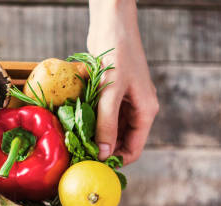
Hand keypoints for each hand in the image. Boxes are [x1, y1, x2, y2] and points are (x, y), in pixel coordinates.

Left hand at [87, 0, 158, 164]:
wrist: (112, 24)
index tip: (94, 166)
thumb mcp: (111, 92)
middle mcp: (137, 108)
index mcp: (146, 111)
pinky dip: (90, 120)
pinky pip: (101, 114)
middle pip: (120, 140)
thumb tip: (103, 153)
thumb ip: (107, 123)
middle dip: (102, 148)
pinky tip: (76, 124)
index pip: (134, 148)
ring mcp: (124, 101)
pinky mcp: (111, 93)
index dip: (116, 160)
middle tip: (79, 155)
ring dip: (94, 135)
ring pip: (109, 128)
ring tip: (75, 141)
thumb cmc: (117, 55)